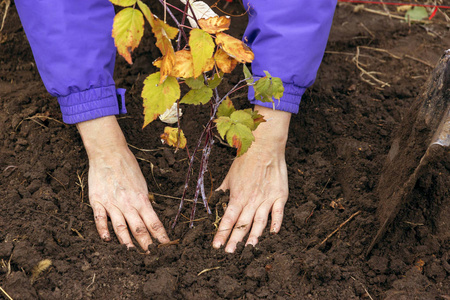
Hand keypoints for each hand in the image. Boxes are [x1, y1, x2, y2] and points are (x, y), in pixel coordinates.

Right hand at [77, 116, 169, 249]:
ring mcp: (112, 203)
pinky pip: (100, 218)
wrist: (108, 152)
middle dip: (146, 243)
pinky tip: (106, 239)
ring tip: (131, 253)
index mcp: (141, 198)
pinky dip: (103, 230)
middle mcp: (128, 203)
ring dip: (126, 241)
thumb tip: (149, 213)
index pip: (154, 222)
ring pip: (121, 227)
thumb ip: (143, 200)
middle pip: (139, 228)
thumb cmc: (127, 166)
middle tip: (151, 256)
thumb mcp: (141, 183)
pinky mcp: (98, 200)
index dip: (160, 236)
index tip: (165, 246)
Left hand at [212, 106, 290, 252]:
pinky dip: (276, 224)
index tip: (216, 245)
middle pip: (242, 224)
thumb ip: (224, 191)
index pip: (228, 219)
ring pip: (259, 223)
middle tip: (229, 253)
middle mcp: (251, 200)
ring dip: (253, 237)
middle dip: (234, 240)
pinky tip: (273, 234)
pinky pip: (278, 213)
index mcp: (237, 196)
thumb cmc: (245, 160)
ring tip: (248, 249)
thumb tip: (216, 200)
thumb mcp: (229, 176)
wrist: (264, 147)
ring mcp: (266, 199)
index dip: (222, 233)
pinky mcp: (279, 196)